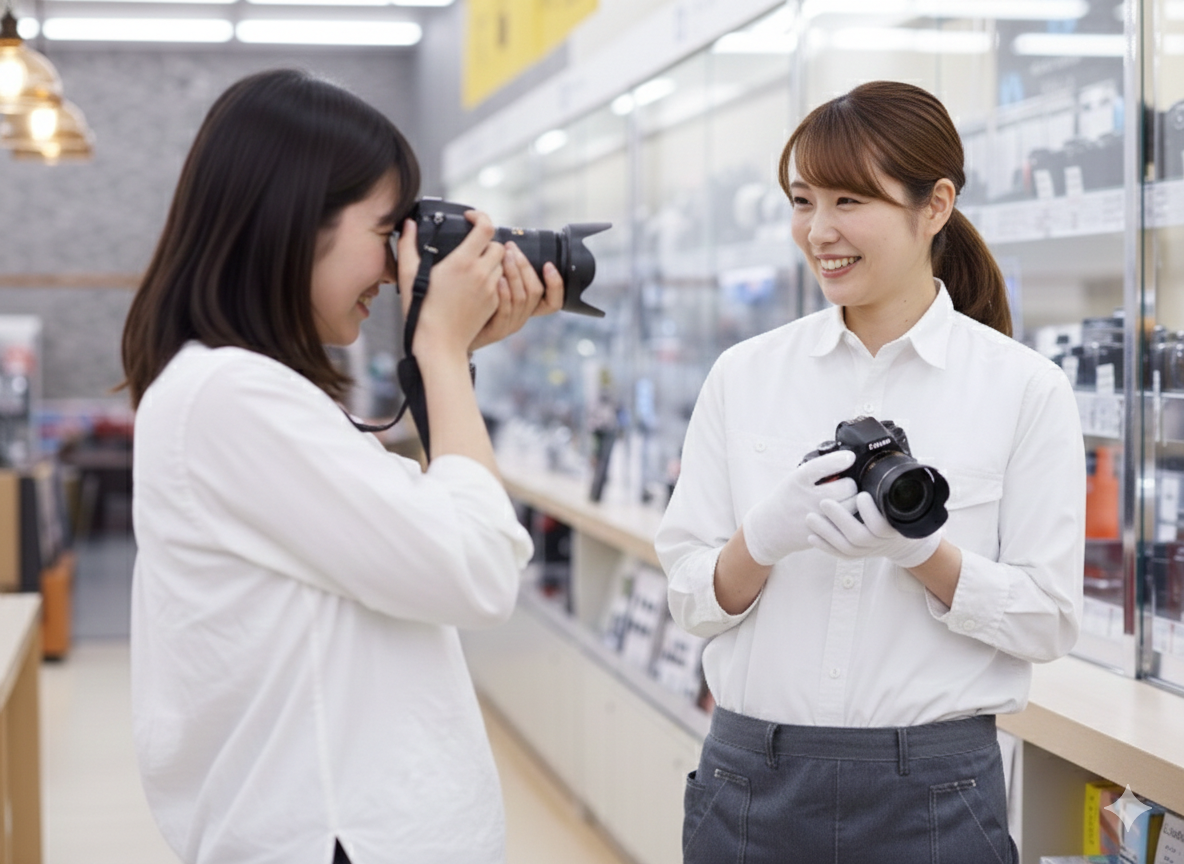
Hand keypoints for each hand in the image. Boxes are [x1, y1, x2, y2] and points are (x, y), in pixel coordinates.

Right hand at [395, 211, 503, 356]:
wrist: (440, 343)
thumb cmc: (421, 310)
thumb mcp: (408, 275)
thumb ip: (407, 246)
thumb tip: (408, 225)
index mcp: (462, 262)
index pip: (486, 228)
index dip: (480, 217)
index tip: (470, 218)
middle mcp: (481, 273)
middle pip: (498, 245)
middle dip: (487, 242)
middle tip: (472, 245)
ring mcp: (490, 289)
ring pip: (501, 264)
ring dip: (491, 260)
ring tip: (474, 265)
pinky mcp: (495, 303)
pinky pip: (500, 283)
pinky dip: (492, 279)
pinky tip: (475, 284)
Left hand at [469, 242, 564, 350]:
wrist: (451, 332)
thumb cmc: (468, 306)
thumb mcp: (490, 287)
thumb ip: (502, 271)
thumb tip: (507, 246)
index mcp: (525, 307)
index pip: (552, 301)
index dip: (556, 284)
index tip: (548, 264)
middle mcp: (521, 317)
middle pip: (535, 292)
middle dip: (525, 267)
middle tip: (511, 249)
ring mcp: (509, 325)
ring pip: (522, 298)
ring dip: (514, 274)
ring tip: (504, 258)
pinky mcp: (495, 331)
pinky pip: (506, 311)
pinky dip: (504, 293)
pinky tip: (497, 279)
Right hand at [741, 450, 857, 565]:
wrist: (770, 528)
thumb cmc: (787, 499)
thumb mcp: (795, 479)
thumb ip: (817, 471)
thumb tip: (848, 460)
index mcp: (798, 480)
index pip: (822, 466)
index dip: (839, 460)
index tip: (850, 457)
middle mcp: (807, 498)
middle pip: (847, 487)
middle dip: (850, 484)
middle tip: (846, 486)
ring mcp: (816, 517)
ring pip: (852, 505)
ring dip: (854, 500)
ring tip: (846, 500)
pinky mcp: (823, 533)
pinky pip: (848, 522)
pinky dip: (850, 517)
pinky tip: (844, 515)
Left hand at [805, 492, 941, 568]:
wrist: (899, 541)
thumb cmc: (894, 512)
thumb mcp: (897, 499)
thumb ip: (889, 486)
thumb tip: (891, 463)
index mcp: (894, 525)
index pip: (883, 524)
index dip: (870, 512)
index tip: (860, 495)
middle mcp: (882, 541)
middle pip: (860, 535)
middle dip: (841, 519)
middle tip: (824, 502)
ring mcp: (868, 550)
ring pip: (847, 547)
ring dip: (827, 532)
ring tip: (810, 517)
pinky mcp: (857, 556)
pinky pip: (840, 554)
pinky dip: (825, 546)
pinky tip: (811, 536)